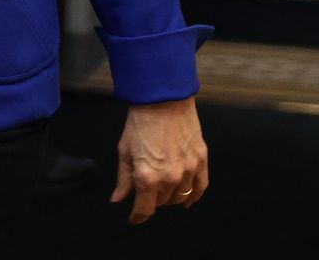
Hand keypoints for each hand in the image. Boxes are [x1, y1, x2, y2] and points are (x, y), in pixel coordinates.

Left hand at [112, 96, 207, 223]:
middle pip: (162, 203)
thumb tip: (117, 200)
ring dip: (170, 197)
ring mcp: (188, 169)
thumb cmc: (140, 123)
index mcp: (147, 177)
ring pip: (180, 197)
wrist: (162, 100)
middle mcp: (170, 177)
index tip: (134, 218)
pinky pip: (200, 187)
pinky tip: (188, 200)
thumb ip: (123, 180)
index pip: (144, 209)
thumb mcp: (124, 152)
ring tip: (163, 190)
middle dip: (152, 200)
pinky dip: (194, 196)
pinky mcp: (201, 160)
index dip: (137, 217)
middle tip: (146, 192)